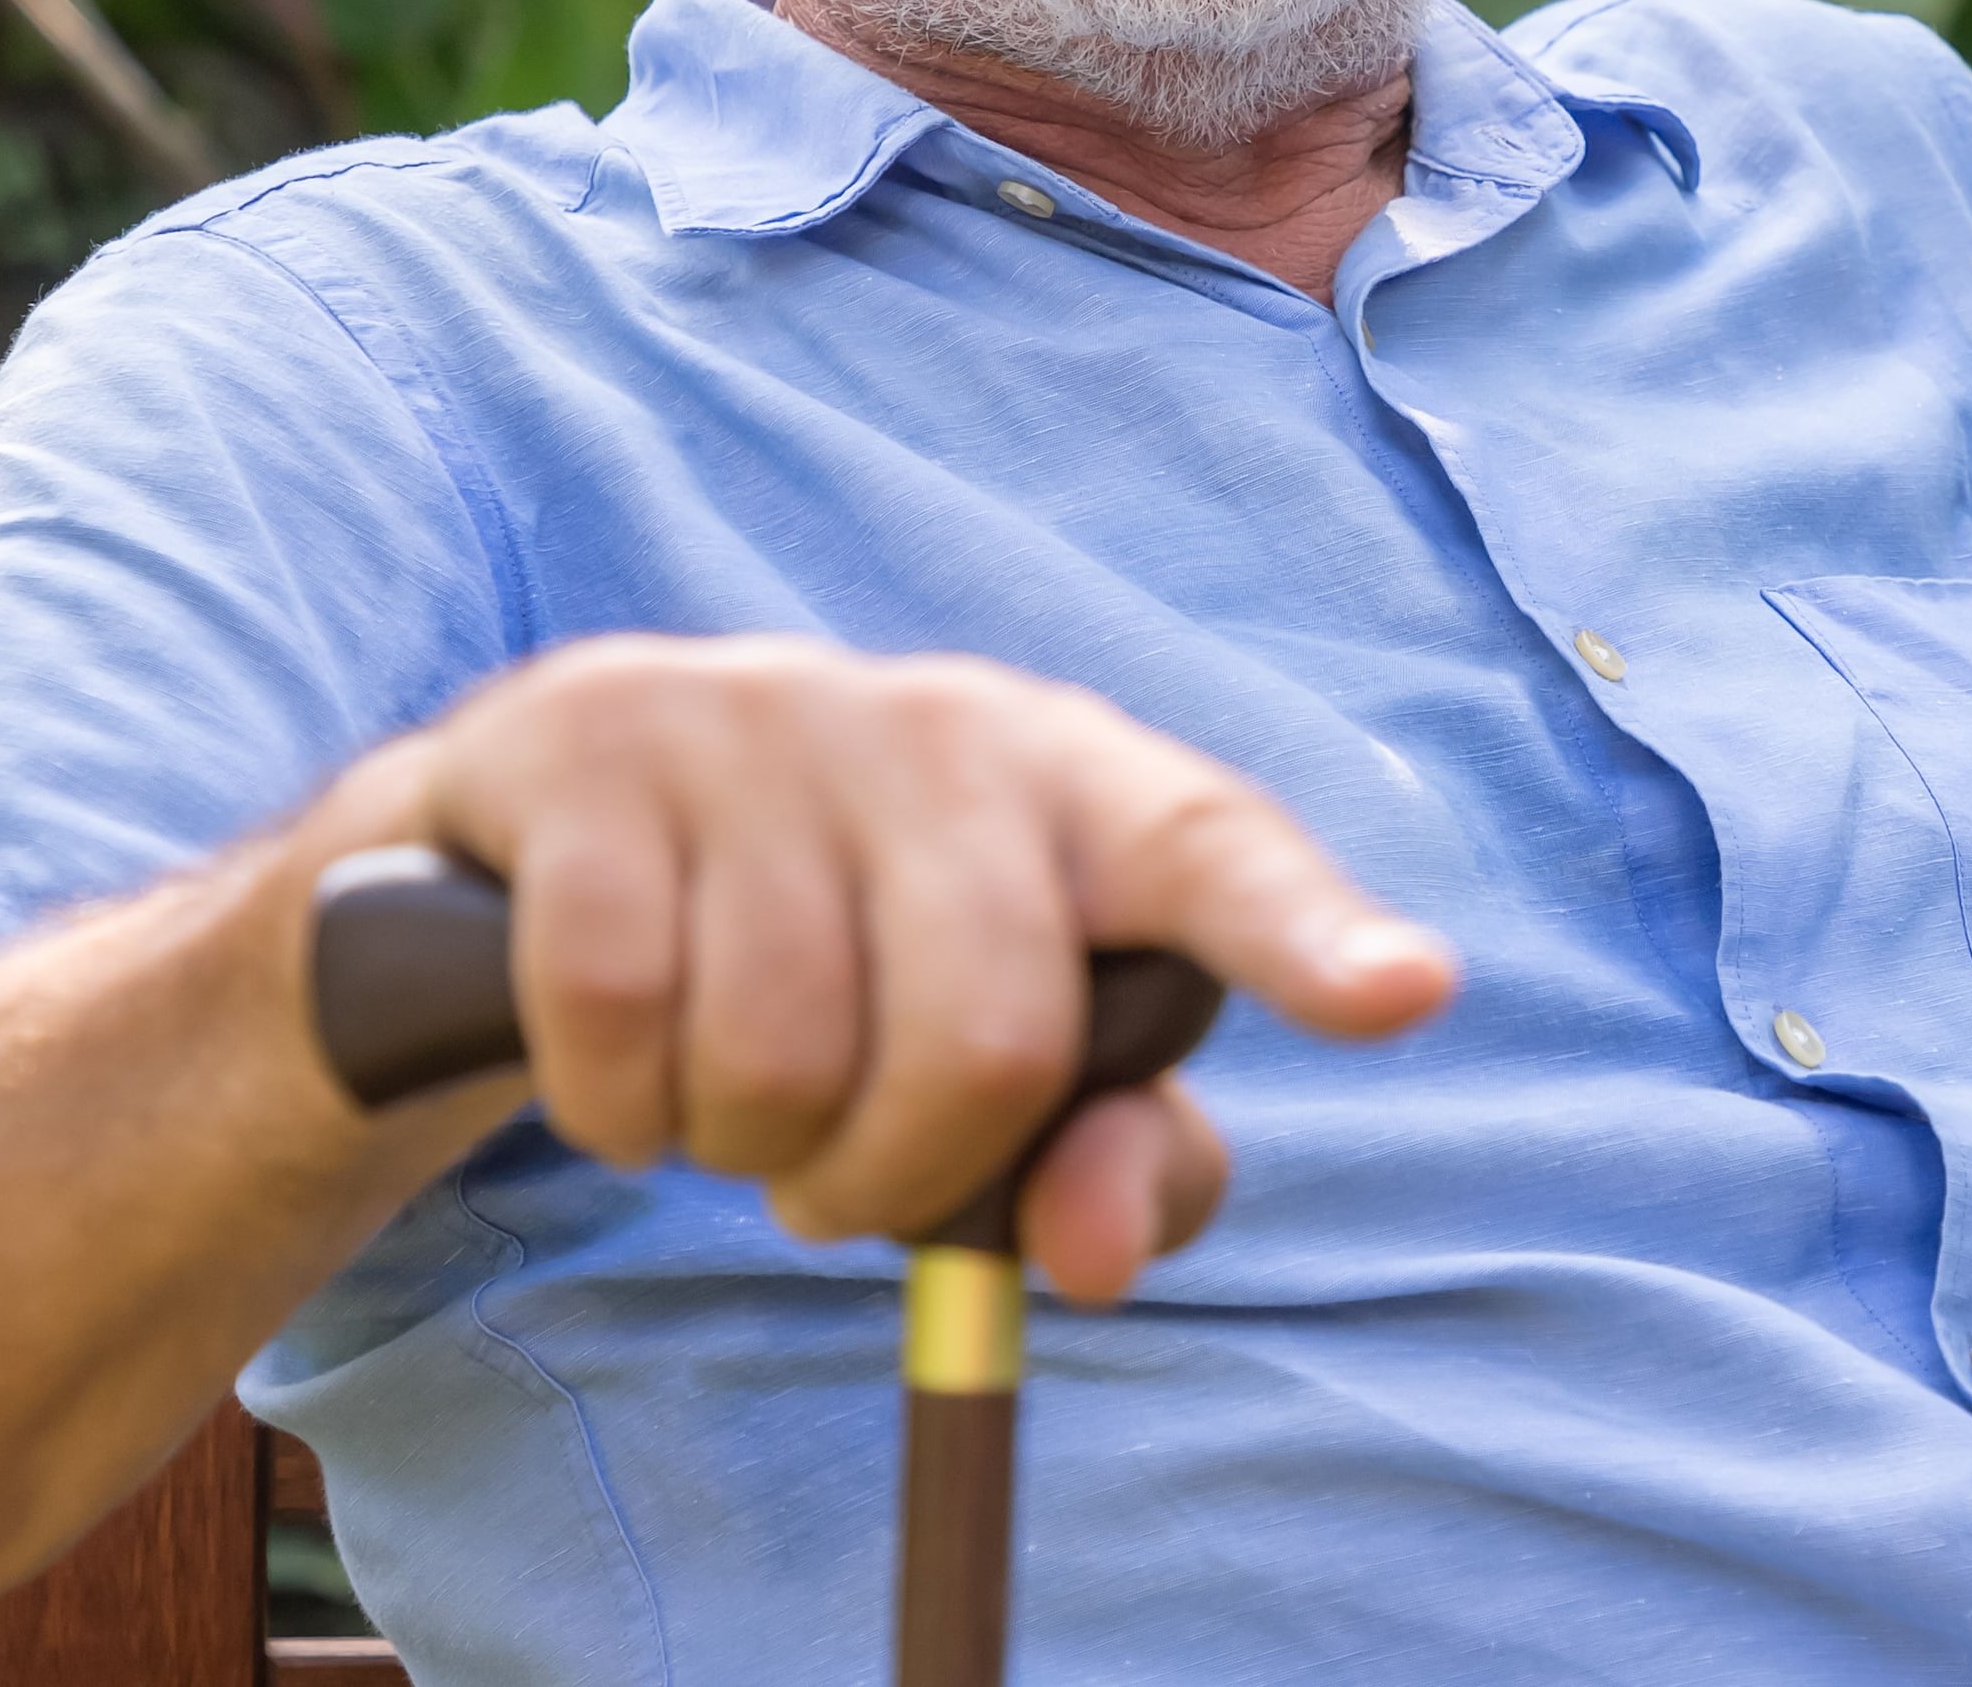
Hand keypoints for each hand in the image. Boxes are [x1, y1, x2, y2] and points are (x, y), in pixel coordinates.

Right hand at [314, 636, 1452, 1300]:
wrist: (566, 823)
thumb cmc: (851, 958)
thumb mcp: (1005, 1063)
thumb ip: (1112, 1164)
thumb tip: (1098, 1257)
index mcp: (1085, 788)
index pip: (1219, 854)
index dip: (1309, 933)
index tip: (1405, 992)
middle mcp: (947, 724)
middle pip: (989, 1037)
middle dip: (897, 1178)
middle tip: (839, 1178)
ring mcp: (766, 714)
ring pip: (786, 1051)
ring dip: (743, 1146)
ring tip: (734, 1092)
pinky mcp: (595, 739)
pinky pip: (622, 1018)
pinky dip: (618, 1110)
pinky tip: (625, 1068)